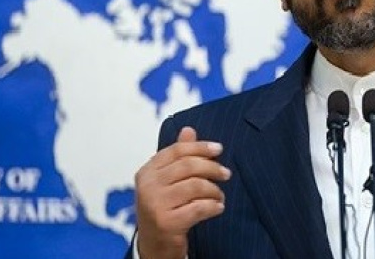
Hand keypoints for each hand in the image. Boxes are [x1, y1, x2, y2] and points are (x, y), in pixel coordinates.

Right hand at [134, 126, 230, 258]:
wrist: (154, 244)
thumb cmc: (164, 207)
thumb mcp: (167, 181)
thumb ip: (178, 156)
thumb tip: (188, 129)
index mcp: (147, 172)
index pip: (177, 150)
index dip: (200, 147)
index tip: (219, 149)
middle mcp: (147, 186)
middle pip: (188, 166)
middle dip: (212, 168)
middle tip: (226, 174)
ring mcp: (155, 205)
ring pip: (196, 186)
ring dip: (214, 190)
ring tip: (219, 196)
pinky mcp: (166, 223)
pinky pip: (199, 208)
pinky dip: (213, 206)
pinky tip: (217, 208)